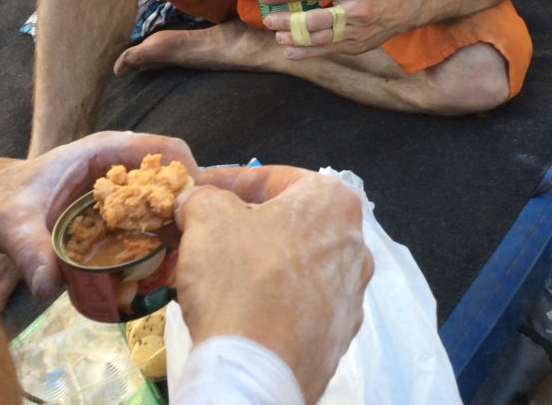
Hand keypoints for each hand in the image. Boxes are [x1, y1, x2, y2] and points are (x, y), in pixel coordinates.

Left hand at [0, 132, 195, 298]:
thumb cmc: (6, 199)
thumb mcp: (14, 222)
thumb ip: (30, 249)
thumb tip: (48, 286)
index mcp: (106, 151)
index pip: (164, 149)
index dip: (188, 174)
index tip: (197, 211)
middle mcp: (121, 166)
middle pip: (172, 177)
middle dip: (191, 206)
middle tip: (199, 244)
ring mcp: (121, 190)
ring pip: (164, 201)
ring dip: (179, 226)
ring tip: (187, 260)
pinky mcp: (116, 213)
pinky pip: (149, 220)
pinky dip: (161, 240)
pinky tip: (166, 268)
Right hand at [175, 165, 373, 403]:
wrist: (256, 373)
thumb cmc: (240, 279)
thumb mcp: (209, 218)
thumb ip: (204, 197)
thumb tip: (197, 199)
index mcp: (333, 202)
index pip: (272, 177)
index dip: (226, 181)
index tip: (197, 191)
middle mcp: (354, 243)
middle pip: (285, 222)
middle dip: (242, 225)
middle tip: (202, 232)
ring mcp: (351, 294)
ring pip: (292, 264)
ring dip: (255, 263)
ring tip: (213, 274)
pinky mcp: (338, 336)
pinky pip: (298, 305)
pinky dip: (269, 301)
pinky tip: (237, 309)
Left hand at [259, 0, 404, 57]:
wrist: (405, 5)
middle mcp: (354, 10)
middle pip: (313, 19)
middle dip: (287, 22)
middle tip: (269, 21)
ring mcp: (356, 31)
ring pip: (318, 40)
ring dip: (294, 39)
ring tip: (278, 36)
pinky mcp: (357, 46)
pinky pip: (327, 51)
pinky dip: (307, 52)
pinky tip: (292, 51)